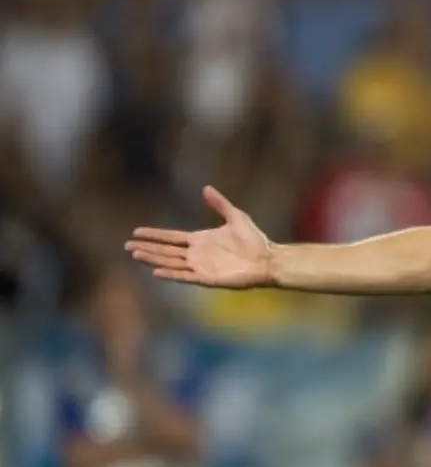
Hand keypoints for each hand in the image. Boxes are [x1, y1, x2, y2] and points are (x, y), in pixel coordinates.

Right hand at [125, 186, 271, 288]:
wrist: (266, 259)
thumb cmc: (254, 239)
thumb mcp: (235, 216)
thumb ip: (220, 203)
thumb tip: (205, 188)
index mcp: (200, 240)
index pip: (171, 237)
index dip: (155, 235)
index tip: (137, 232)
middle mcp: (197, 254)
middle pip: (166, 251)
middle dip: (147, 248)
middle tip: (127, 246)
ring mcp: (200, 267)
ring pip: (171, 263)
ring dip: (154, 259)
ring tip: (136, 255)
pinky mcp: (207, 278)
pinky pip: (185, 276)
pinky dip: (171, 274)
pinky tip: (157, 271)